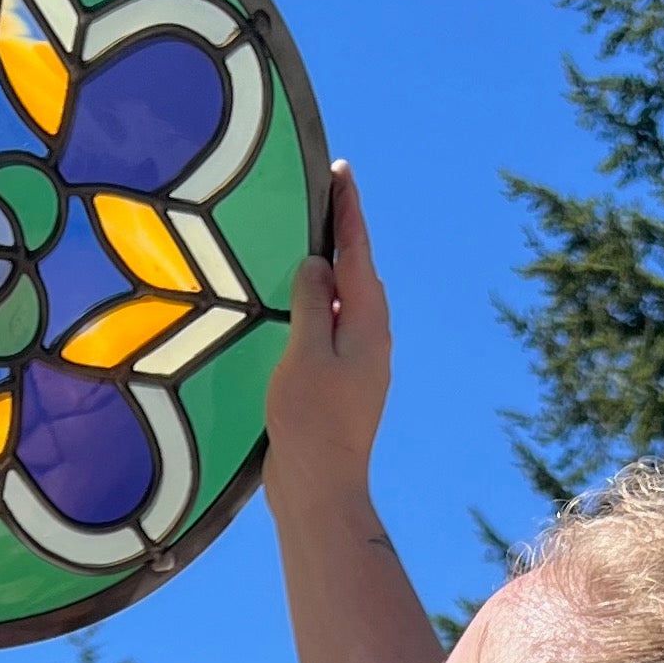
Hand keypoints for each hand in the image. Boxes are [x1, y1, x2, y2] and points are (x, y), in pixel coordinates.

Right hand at [263, 161, 390, 515]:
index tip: (341, 172)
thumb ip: (313, 303)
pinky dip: (315, 306)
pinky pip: (328, 329)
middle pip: (355, 273)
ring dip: (326, 272)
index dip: (346, 211)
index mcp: (367, 323)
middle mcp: (370, 338)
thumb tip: (318, 265)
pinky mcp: (340, 384)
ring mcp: (358, 363)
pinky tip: (293, 307)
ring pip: (343, 302)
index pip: (357, 253)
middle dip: (339, 235)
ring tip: (303, 242)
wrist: (321, 490)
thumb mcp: (307, 353)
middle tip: (319, 196)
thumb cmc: (313, 422)